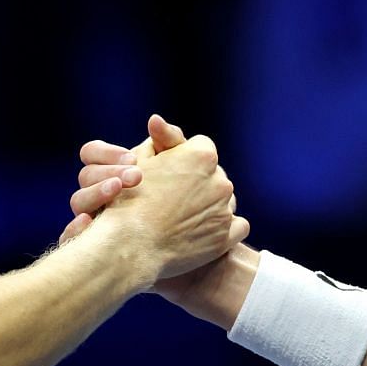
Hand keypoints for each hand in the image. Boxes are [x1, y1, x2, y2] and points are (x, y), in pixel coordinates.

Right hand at [75, 116, 245, 285]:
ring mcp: (224, 210)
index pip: (202, 147)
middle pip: (214, 175)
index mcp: (202, 155)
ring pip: (224, 200)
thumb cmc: (128, 200)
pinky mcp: (225, 236)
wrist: (129, 245)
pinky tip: (204, 232)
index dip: (184, 160)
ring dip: (210, 205)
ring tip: (182, 218)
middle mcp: (220, 180)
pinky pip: (238, 226)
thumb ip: (158, 139)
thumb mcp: (138, 161)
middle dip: (198, 183)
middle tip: (172, 199)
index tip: (170, 174)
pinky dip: (225, 228)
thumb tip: (157, 120)